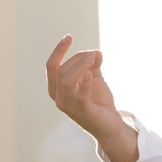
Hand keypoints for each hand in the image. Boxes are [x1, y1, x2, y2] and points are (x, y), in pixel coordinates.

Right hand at [46, 33, 127, 149]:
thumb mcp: (95, 77)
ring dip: (80, 66)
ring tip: (94, 59)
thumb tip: (96, 52)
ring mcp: (69, 107)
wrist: (110, 125)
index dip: (58, 50)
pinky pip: (80, 96)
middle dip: (78, 58)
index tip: (69, 37)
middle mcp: (59, 99)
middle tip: (94, 54)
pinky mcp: (83, 112)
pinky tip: (91, 74)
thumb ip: (93, 64)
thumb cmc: (99, 101)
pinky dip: (85, 83)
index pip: (52, 66)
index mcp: (57, 89)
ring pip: (67, 81)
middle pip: (62, 71)